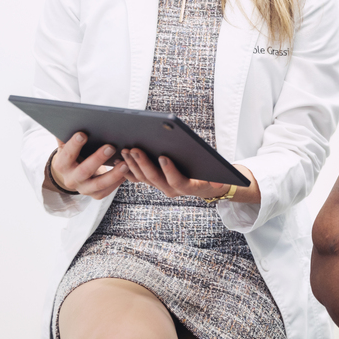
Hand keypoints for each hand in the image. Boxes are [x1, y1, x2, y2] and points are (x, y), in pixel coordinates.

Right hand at [49, 132, 132, 199]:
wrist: (72, 174)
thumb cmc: (73, 154)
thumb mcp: (67, 144)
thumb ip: (67, 133)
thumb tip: (71, 116)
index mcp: (62, 164)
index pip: (67, 154)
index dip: (74, 145)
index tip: (83, 134)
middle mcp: (71, 179)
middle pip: (84, 171)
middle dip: (98, 158)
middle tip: (111, 146)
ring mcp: (83, 189)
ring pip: (99, 184)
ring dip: (113, 174)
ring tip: (126, 163)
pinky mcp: (95, 194)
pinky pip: (108, 190)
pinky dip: (118, 181)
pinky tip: (127, 171)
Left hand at [121, 148, 260, 203]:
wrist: (208, 184)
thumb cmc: (214, 174)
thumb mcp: (219, 175)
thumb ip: (215, 175)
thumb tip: (215, 177)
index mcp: (189, 188)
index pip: (177, 182)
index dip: (169, 171)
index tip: (163, 157)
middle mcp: (172, 190)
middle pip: (154, 179)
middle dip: (143, 163)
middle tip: (135, 148)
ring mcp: (161, 186)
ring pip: (143, 178)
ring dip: (133, 164)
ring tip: (126, 149)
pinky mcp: (153, 182)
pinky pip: (137, 178)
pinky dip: (128, 169)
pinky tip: (120, 159)